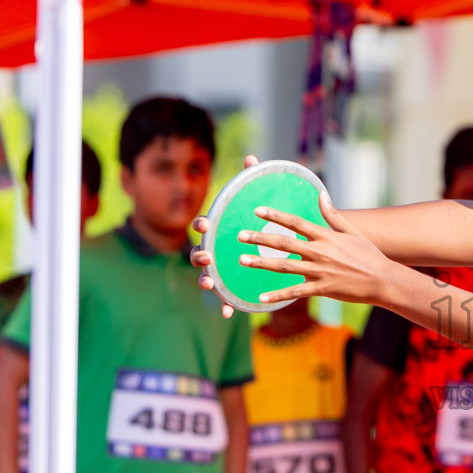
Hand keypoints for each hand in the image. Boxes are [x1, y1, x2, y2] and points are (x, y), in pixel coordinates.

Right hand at [191, 156, 259, 318]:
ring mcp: (220, 271)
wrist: (273, 250)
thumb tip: (252, 157)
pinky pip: (225, 299)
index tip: (204, 224)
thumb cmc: (261, 225)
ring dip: (205, 281)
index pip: (204, 225)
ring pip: (206, 277)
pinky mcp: (231, 287)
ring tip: (209, 284)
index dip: (202, 224)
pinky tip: (228, 314)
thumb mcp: (259, 204)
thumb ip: (252, 182)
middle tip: (207, 256)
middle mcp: (214, 251)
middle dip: (199, 255)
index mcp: (219, 231)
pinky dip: (225, 306)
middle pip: (198, 253)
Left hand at [229, 193, 397, 306]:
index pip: (295, 222)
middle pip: (284, 243)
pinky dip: (277, 296)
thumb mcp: (352, 231)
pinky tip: (260, 298)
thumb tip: (321, 194)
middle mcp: (320, 251)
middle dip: (260, 238)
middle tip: (240, 235)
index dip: (275, 216)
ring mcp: (319, 271)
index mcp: (326, 236)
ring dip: (261, 263)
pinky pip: (294, 292)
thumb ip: (333, 214)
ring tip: (242, 260)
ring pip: (284, 266)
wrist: (382, 280)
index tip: (257, 211)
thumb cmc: (368, 254)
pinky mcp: (321, 289)